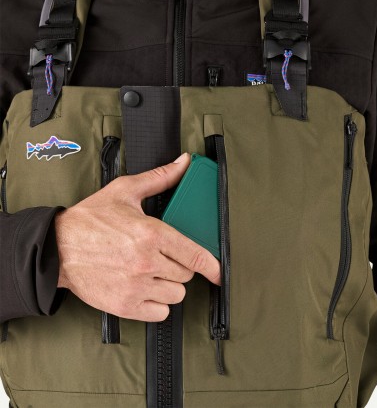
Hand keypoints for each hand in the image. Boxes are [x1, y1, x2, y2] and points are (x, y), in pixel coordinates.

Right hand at [54, 152, 220, 321]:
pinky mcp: (124, 306)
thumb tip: (184, 163)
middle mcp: (146, 262)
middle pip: (187, 274)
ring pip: (176, 295)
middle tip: (165, 256)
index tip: (219, 272)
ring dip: (170, 285)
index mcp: (152, 234)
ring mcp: (135, 287)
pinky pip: (160, 314)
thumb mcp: (126, 191)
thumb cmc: (90, 219)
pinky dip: (158, 304)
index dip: (213, 266)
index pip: (196, 256)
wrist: (57, 247)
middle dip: (181, 265)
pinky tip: (146, 289)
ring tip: (153, 272)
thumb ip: (160, 178)